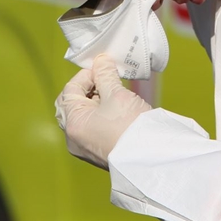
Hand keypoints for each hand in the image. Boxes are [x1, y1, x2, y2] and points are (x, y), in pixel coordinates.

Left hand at [55, 54, 151, 168]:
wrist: (150, 158)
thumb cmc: (131, 127)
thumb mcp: (117, 94)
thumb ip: (105, 75)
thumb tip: (101, 62)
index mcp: (73, 123)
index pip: (70, 90)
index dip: (86, 75)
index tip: (102, 69)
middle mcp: (74, 138)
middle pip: (72, 104)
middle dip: (88, 88)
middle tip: (105, 79)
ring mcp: (85, 147)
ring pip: (82, 116)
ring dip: (95, 101)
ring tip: (114, 92)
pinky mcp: (98, 151)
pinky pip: (91, 127)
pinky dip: (99, 114)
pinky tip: (116, 107)